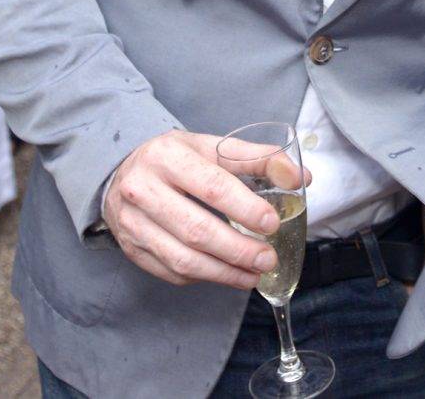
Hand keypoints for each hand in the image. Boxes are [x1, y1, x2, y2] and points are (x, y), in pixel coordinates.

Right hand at [100, 129, 292, 289]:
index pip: (212, 186)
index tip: (272, 223)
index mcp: (167, 157)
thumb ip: (258, 159)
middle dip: (239, 250)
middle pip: (197, 229)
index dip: (245, 208)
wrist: (123, 173)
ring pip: (183, 259)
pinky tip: (226, 273)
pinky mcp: (132, 250)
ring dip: (224, 272)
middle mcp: (143, 190)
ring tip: (254, 275)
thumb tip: (300, 178)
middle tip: (267, 259)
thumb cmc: (176, 160)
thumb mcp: (211, 147)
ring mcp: (133, 224)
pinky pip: (172, 272)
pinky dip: (204, 277)